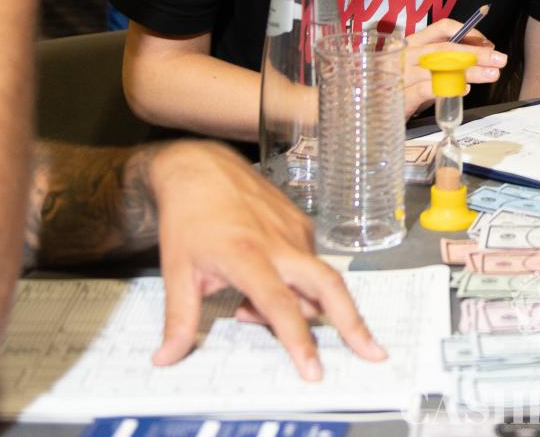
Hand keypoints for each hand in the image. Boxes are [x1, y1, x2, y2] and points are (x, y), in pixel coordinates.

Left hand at [147, 140, 384, 378]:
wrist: (200, 167)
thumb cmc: (187, 219)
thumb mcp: (176, 272)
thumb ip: (179, 320)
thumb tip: (165, 359)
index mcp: (246, 255)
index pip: (279, 305)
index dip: (297, 341)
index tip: (313, 370)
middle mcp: (278, 242)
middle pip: (328, 286)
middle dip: (353, 323)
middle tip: (373, 353)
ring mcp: (294, 230)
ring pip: (315, 282)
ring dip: (299, 308)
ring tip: (249, 309)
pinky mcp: (302, 223)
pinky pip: (309, 265)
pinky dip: (296, 286)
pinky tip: (262, 285)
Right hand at [402, 15, 504, 116]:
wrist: (374, 112)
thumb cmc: (403, 89)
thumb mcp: (423, 71)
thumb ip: (446, 63)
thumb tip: (481, 57)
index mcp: (412, 43)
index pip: (443, 27)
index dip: (468, 32)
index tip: (488, 44)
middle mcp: (405, 54)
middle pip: (446, 48)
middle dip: (476, 53)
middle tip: (500, 59)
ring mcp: (401, 74)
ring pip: (440, 67)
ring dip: (470, 71)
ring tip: (491, 74)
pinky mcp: (400, 97)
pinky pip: (427, 89)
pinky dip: (448, 87)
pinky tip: (464, 89)